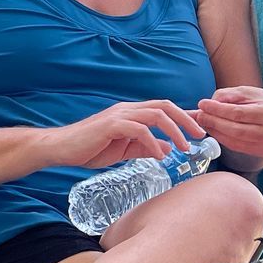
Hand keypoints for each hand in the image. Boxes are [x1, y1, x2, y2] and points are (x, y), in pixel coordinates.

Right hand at [57, 99, 204, 170]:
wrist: (61, 149)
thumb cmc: (91, 148)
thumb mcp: (124, 150)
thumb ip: (145, 147)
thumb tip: (167, 149)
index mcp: (132, 113)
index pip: (164, 108)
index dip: (185, 115)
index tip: (202, 126)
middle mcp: (128, 109)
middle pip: (165, 106)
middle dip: (186, 119)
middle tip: (200, 135)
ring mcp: (120, 115)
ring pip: (156, 114)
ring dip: (174, 130)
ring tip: (185, 147)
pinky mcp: (111, 125)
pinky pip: (139, 129)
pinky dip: (153, 142)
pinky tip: (161, 155)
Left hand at [194, 86, 262, 161]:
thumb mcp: (249, 92)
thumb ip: (229, 95)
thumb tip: (208, 104)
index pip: (238, 113)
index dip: (217, 110)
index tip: (202, 104)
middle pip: (235, 129)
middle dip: (213, 122)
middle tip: (199, 115)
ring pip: (234, 141)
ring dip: (215, 132)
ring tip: (203, 122)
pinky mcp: (261, 152)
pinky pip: (237, 147)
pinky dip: (222, 139)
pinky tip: (214, 131)